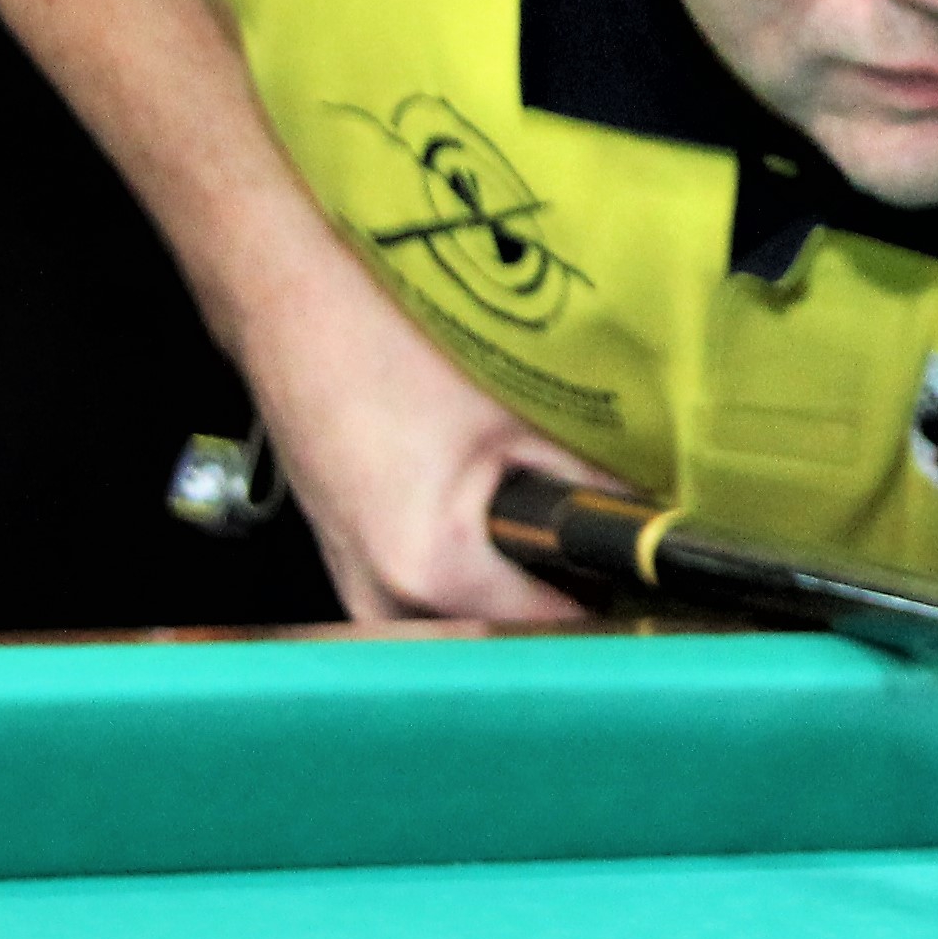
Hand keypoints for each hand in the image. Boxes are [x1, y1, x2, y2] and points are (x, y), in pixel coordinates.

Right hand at [239, 255, 604, 627]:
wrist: (287, 304)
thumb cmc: (382, 342)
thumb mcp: (517, 410)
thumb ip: (594, 479)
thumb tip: (649, 519)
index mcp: (429, 572)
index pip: (549, 629)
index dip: (602, 600)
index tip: (633, 574)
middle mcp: (380, 601)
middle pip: (497, 634)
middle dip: (551, 594)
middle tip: (589, 545)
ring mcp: (352, 587)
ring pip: (457, 619)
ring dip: (502, 583)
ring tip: (529, 520)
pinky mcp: (343, 564)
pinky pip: (416, 595)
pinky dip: (457, 567)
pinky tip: (474, 512)